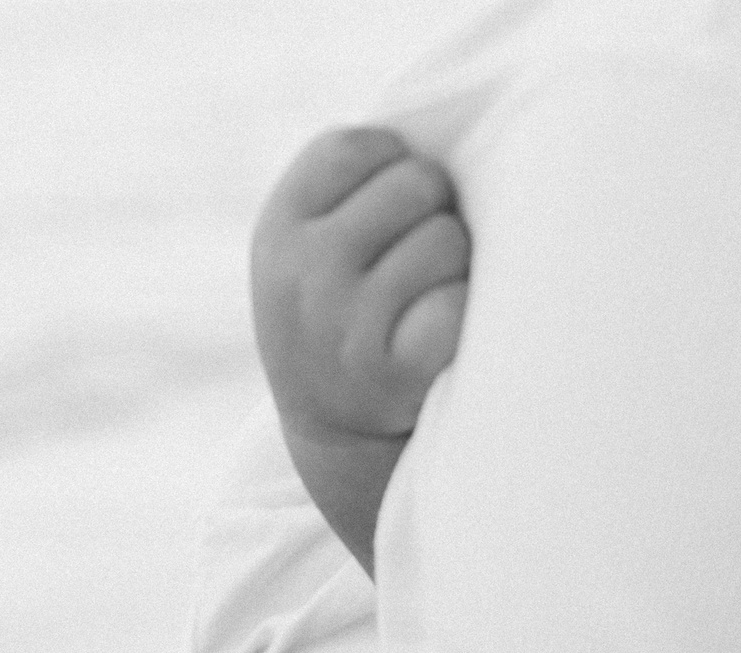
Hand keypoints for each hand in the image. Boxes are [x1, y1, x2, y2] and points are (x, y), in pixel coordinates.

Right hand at [251, 126, 469, 453]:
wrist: (338, 438)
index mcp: (279, 227)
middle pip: (418, 184)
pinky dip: (461, 320)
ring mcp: (341, 325)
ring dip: (455, 271)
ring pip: (448, 241)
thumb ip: (353, 185)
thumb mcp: (314, 244)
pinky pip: (457, 305)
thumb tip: (448, 127)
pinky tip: (435, 344)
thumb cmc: (344, 316)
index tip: (391, 217)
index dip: (397, 170)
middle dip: (434, 216)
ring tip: (424, 307)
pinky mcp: (388, 374)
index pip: (364, 146)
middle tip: (416, 267)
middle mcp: (301, 272)